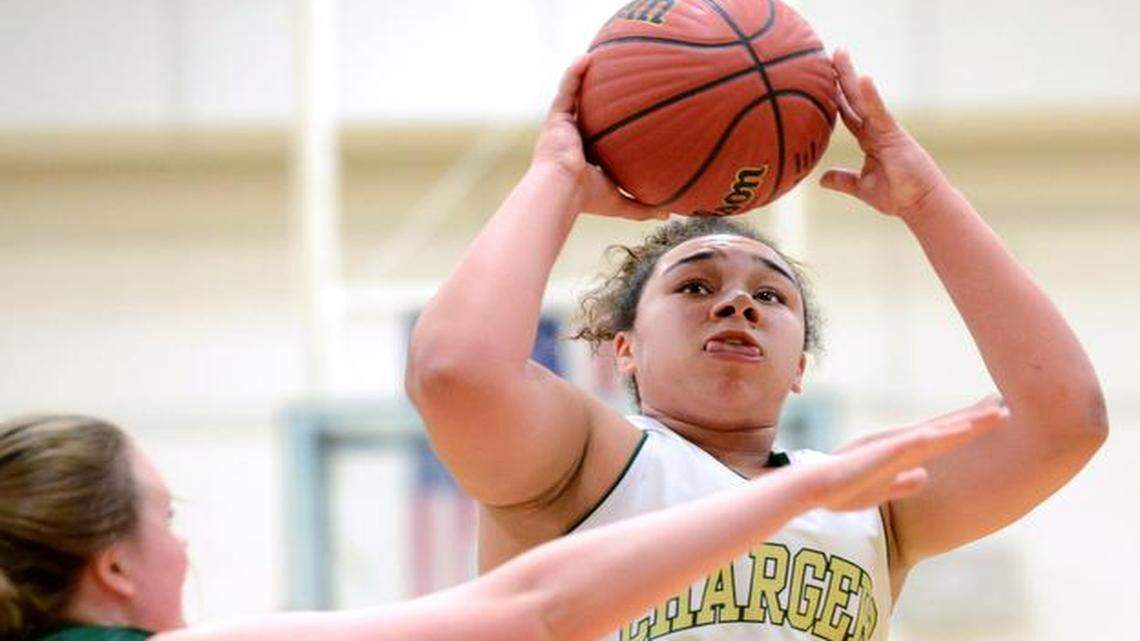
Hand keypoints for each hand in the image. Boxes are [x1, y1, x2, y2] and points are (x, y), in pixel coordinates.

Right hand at [533, 56, 668, 221]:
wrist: (561, 190)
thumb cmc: (587, 198)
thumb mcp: (619, 203)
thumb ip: (642, 206)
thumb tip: (669, 214)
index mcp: (585, 157)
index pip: (600, 137)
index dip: (610, 126)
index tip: (628, 114)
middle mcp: (572, 140)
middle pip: (588, 113)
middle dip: (597, 98)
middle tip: (616, 82)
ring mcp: (562, 128)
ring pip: (575, 98)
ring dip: (585, 78)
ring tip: (599, 58)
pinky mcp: (554, 119)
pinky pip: (565, 90)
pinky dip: (574, 73)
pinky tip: (587, 57)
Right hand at [803, 396, 1009, 511]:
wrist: (813, 487)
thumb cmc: (842, 489)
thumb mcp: (881, 490)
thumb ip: (904, 483)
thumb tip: (925, 476)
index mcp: (903, 453)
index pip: (941, 436)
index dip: (967, 426)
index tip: (990, 416)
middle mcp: (903, 443)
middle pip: (946, 427)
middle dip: (976, 417)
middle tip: (1004, 404)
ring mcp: (895, 445)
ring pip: (940, 430)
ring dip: (969, 423)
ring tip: (997, 413)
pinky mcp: (886, 452)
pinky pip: (919, 442)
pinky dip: (941, 435)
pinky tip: (960, 430)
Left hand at [819, 49, 948, 220]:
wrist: (921, 204)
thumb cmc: (898, 196)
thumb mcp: (862, 187)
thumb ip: (843, 180)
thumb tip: (821, 180)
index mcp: (869, 140)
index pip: (848, 113)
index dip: (835, 97)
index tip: (821, 80)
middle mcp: (876, 130)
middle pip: (854, 99)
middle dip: (842, 77)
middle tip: (830, 53)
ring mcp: (885, 129)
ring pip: (863, 99)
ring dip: (851, 77)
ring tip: (840, 54)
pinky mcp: (895, 134)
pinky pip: (879, 112)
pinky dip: (871, 96)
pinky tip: (862, 79)